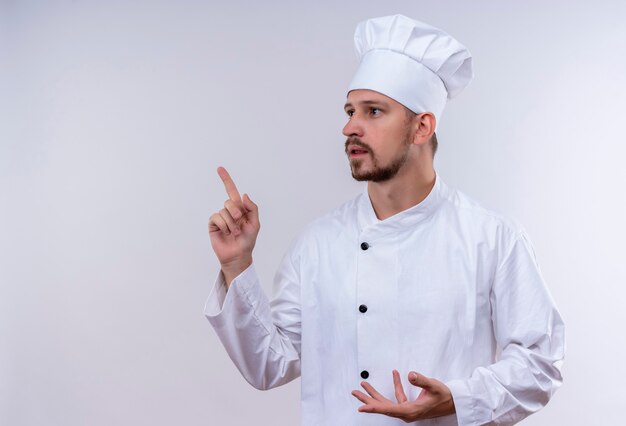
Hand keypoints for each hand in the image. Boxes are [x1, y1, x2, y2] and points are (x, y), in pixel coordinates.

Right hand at [208, 167, 259, 284]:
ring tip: (234, 233)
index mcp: (239, 208)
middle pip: (230, 201)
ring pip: (224, 211)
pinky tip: (226, 233)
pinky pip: (216, 217)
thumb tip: (244, 195)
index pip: (232, 191)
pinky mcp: (213, 224)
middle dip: (236, 212)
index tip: (219, 168)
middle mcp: (228, 211)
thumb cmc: (248, 241)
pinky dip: (223, 225)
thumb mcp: (255, 224)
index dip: (226, 179)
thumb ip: (252, 208)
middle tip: (239, 223)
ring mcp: (220, 217)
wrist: (238, 255)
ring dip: (231, 224)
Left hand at [351, 370, 454, 421]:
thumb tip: (410, 374)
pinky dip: (395, 386)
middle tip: (354, 392)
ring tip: (364, 385)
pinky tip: (395, 375)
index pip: (388, 409)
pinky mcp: (409, 406)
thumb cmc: (444, 396)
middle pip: (383, 407)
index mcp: (411, 411)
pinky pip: (398, 397)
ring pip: (387, 403)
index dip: (374, 408)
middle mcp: (406, 413)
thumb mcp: (433, 386)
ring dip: (376, 393)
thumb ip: (421, 380)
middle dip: (368, 399)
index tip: (361, 407)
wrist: (454, 403)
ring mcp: (407, 410)